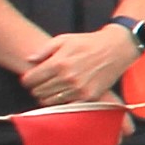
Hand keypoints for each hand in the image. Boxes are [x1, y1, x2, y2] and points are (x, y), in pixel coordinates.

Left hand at [19, 23, 139, 105]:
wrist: (117, 48)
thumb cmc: (89, 42)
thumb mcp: (64, 39)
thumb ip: (44, 50)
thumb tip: (30, 60)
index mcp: (58, 63)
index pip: (30, 80)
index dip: (27, 80)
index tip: (30, 79)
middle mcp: (67, 78)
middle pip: (38, 92)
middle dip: (36, 88)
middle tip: (41, 84)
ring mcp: (79, 89)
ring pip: (50, 101)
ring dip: (47, 96)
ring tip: (51, 89)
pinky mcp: (89, 97)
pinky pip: (67, 106)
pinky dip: (61, 102)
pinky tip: (63, 95)